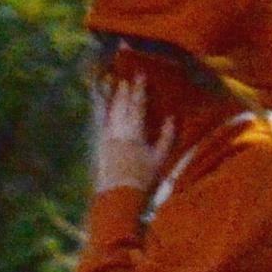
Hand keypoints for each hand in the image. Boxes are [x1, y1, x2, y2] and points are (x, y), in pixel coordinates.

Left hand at [92, 75, 177, 195]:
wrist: (120, 196)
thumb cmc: (143, 179)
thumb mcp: (160, 159)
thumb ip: (166, 137)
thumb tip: (171, 118)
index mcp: (135, 133)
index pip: (137, 105)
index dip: (139, 89)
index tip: (140, 75)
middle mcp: (119, 132)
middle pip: (121, 106)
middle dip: (123, 91)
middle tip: (125, 78)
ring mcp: (108, 138)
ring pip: (110, 112)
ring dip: (113, 99)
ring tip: (114, 86)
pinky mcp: (100, 145)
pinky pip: (102, 123)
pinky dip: (103, 113)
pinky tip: (104, 107)